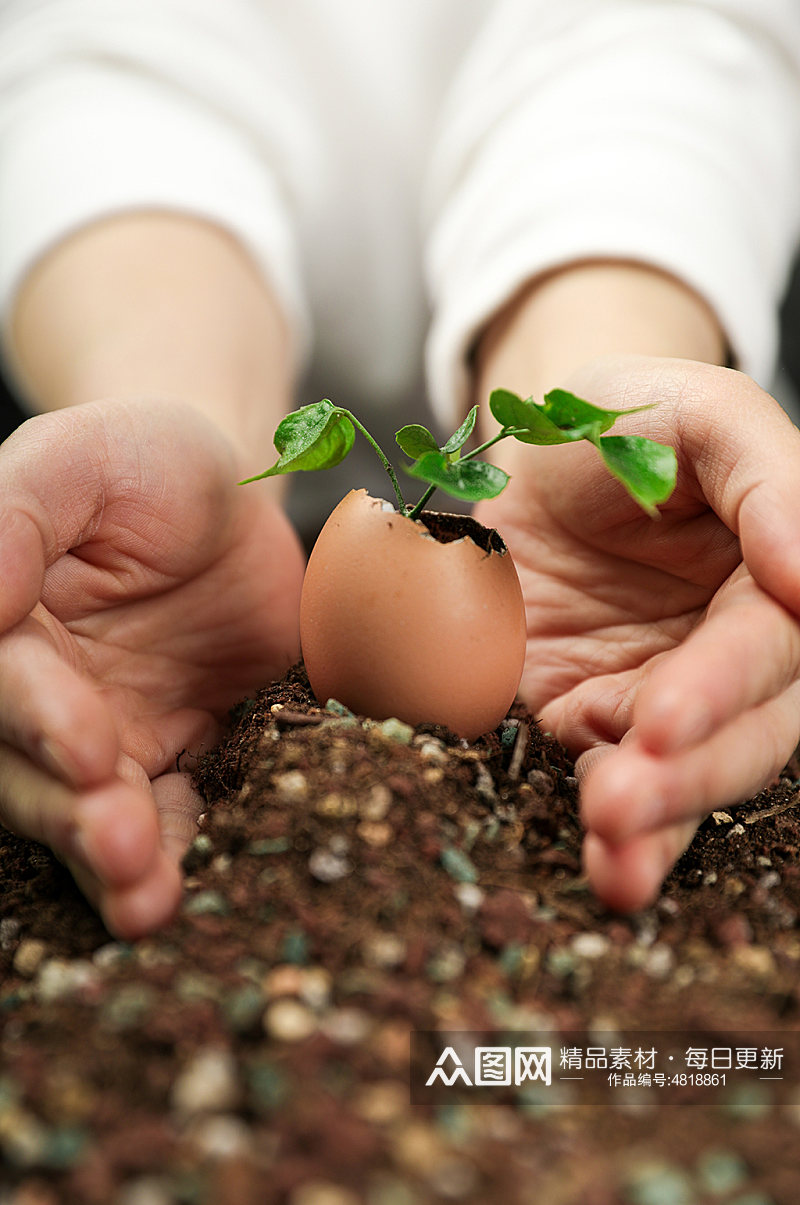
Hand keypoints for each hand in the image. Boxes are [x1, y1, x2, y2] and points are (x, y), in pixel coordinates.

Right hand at [0, 400, 303, 935]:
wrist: (229, 502)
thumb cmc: (147, 461)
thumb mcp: (82, 459)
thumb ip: (16, 514)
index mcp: (1, 617)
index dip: (35, 716)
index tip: (86, 744)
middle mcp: (35, 689)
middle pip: (26, 767)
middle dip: (69, 810)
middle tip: (119, 840)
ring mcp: (98, 733)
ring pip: (82, 809)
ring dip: (110, 859)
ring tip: (145, 899)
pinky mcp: (164, 755)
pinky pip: (164, 815)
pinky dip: (171, 852)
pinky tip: (176, 886)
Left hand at [475, 356, 799, 910]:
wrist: (532, 457)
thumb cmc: (622, 416)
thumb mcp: (695, 411)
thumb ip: (765, 476)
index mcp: (772, 578)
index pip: (770, 643)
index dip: (725, 683)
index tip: (666, 715)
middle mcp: (732, 651)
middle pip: (745, 730)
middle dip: (690, 772)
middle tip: (623, 800)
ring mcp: (666, 694)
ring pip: (690, 774)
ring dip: (656, 822)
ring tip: (611, 853)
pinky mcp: (601, 722)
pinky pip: (621, 784)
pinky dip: (620, 838)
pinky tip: (609, 872)